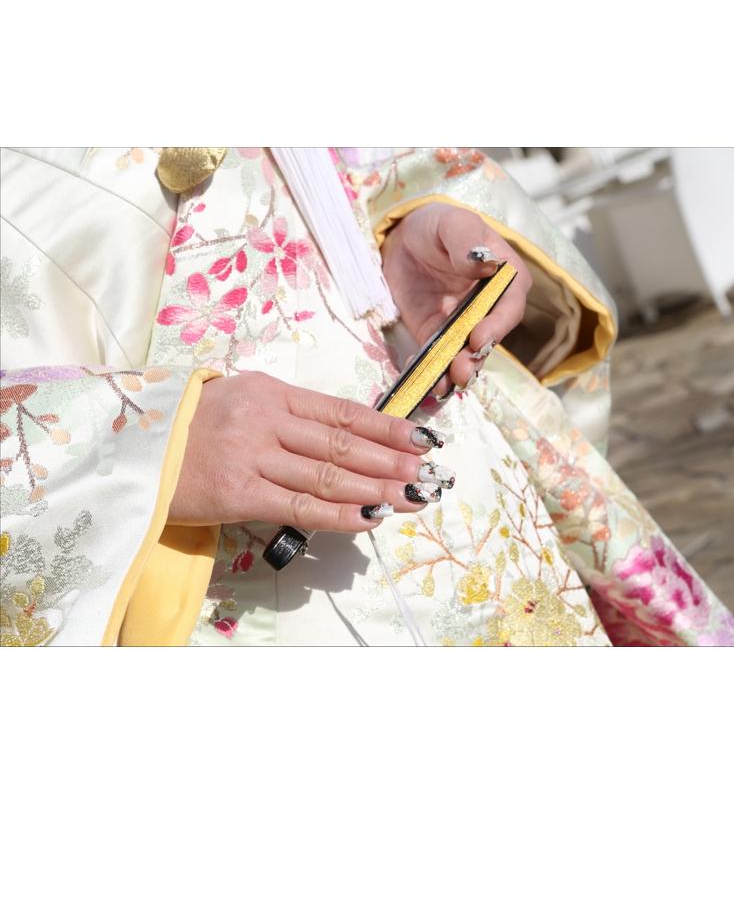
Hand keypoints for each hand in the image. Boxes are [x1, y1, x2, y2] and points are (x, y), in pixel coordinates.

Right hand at [169, 372, 455, 529]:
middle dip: (391, 459)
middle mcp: (267, 418)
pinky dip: (340, 512)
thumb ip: (288, 415)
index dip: (386, 427)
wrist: (132, 448)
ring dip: (376, 487)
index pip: (342, 412)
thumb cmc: (190, 426)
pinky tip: (370, 516)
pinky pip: (300, 505)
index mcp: (271, 391)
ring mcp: (252, 455)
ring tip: (411, 495)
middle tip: (427, 471)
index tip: (422, 438)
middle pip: (342, 442)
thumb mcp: (241, 401)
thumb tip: (344, 436)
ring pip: (328, 473)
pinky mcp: (238, 492)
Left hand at [381, 202, 531, 395]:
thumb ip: (466, 240)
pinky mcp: (438, 335)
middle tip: (461, 370)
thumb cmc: (437, 225)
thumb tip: (482, 264)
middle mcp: (489, 307)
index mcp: (505, 278)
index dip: (497, 325)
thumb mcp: (452, 222)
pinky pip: (437, 358)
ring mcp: (463, 325)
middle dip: (476, 358)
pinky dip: (431, 372)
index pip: (509, 306)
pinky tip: (423, 380)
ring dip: (457, 372)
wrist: (403, 238)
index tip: (478, 337)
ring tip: (444, 384)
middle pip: (489, 338)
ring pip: (466, 355)